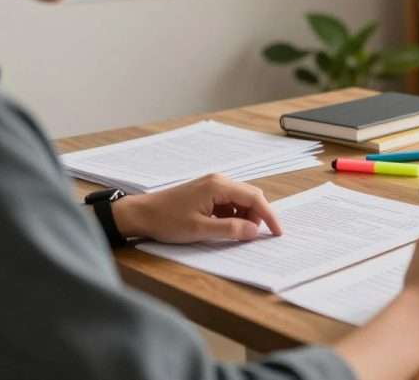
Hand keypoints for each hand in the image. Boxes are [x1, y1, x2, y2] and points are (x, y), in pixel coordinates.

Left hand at [111, 173, 282, 242]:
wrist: (141, 214)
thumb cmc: (166, 220)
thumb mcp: (200, 229)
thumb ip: (230, 230)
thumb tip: (254, 231)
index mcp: (219, 186)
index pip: (254, 198)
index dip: (269, 216)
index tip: (277, 232)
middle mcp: (219, 181)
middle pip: (250, 197)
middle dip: (257, 217)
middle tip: (256, 237)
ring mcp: (212, 185)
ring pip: (240, 201)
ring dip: (244, 218)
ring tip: (236, 235)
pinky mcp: (207, 192)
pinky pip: (229, 203)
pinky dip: (232, 216)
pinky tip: (224, 228)